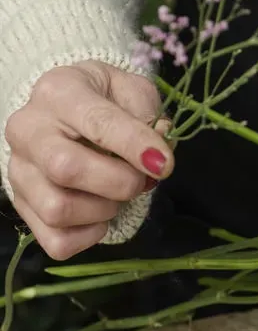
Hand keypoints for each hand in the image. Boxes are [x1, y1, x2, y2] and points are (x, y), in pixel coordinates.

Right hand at [5, 60, 172, 259]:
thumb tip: (157, 155)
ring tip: (116, 194)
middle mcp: (28, 130)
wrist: (64, 113)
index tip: (164, 164)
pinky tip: (99, 216)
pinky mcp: (21, 205)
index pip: (97, 122)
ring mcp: (19, 171)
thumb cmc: (103, 100)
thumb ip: (148, 115)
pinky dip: (88, 237)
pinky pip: (56, 241)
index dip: (135, 146)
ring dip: (103, 210)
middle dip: (119, 183)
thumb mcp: (130, 89)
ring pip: (57, 209)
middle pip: (66, 169)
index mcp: (58, 92)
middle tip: (140, 180)